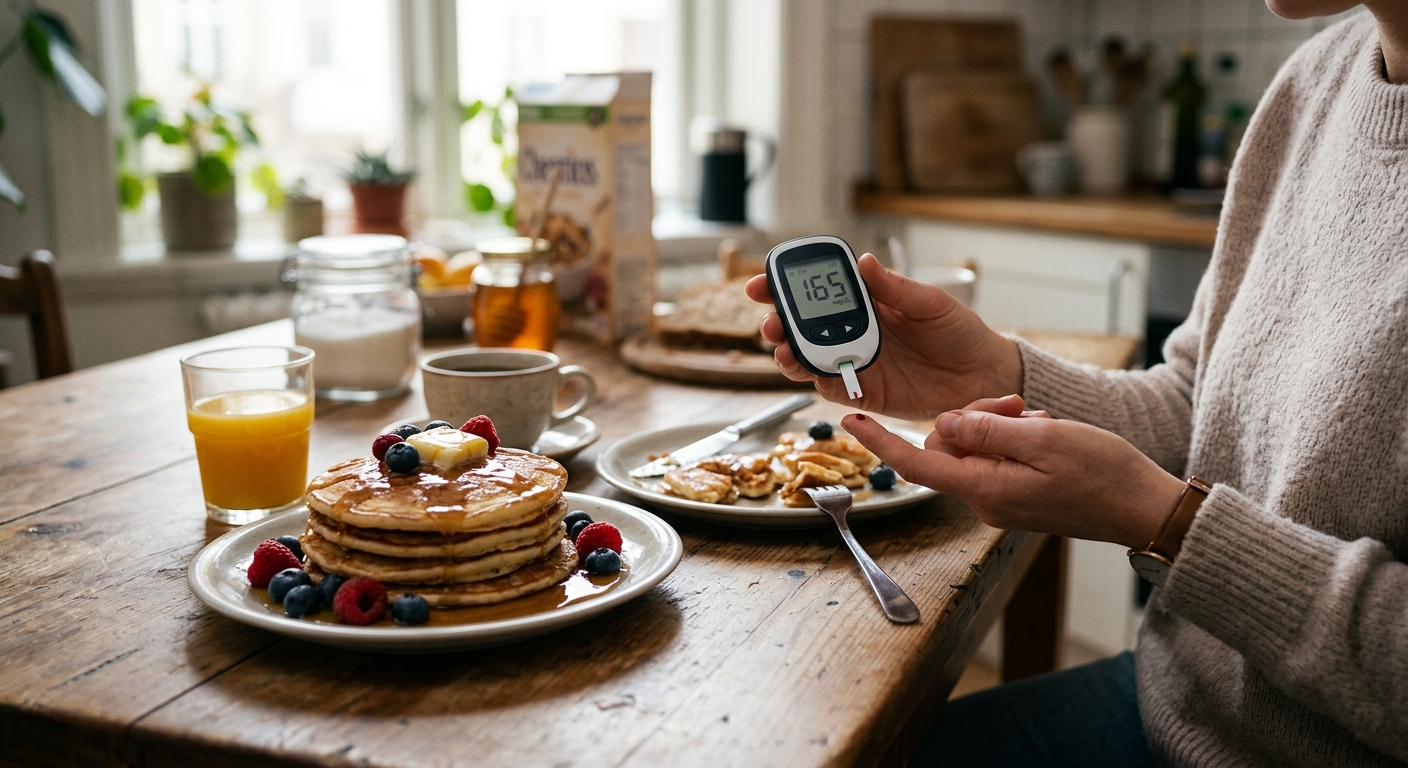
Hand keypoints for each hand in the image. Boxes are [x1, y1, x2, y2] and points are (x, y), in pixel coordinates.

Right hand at [745, 254, 1021, 419]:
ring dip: (789, 355)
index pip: (818, 292)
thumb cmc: (961, 333)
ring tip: (782, 351)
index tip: (762, 284)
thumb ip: (896, 288)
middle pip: (803, 328)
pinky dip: (817, 383)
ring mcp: (857, 362)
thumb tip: (864, 262)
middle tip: (771, 324)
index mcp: (867, 302)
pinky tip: (811, 375)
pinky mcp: (866, 393)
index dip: (786, 287)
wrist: (984, 376)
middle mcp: (855, 332)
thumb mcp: (932, 303)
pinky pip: (832, 389)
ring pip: (808, 360)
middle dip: (779, 324)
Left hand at [842, 395, 1186, 548]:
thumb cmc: (1103, 474)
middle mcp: (984, 499)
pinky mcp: (1014, 493)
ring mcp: (999, 498)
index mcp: (985, 489)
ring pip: (972, 445)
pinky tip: (1043, 431)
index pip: (916, 463)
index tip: (849, 419)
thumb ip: (988, 430)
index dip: (880, 441)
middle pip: (946, 443)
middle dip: (973, 415)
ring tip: (1039, 421)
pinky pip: (995, 456)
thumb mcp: (1044, 438)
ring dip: (998, 422)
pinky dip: (1014, 436)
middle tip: (1016, 405)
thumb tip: (943, 421)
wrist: (1143, 507)